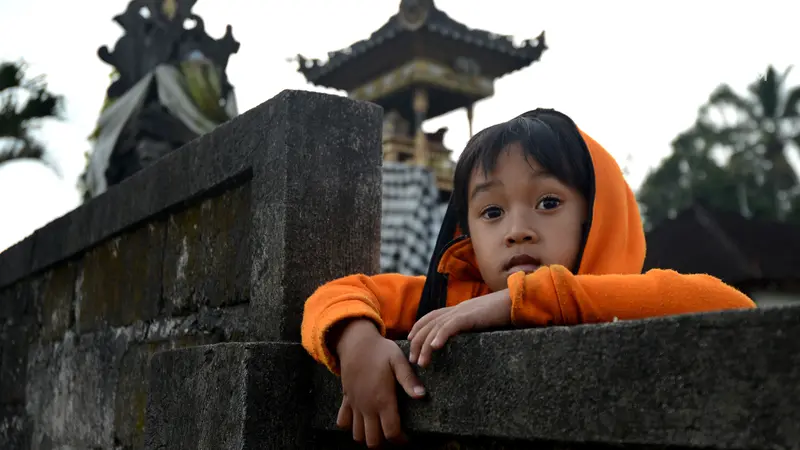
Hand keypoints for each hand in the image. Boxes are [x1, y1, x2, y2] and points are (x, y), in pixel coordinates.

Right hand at [335, 320, 425, 447]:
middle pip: (373, 441)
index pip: (391, 432)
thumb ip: (409, 380)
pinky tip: (361, 420)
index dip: (401, 440)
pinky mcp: (346, 399)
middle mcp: (367, 406)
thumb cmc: (380, 350)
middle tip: (393, 434)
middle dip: (384, 442)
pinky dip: (350, 426)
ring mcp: (355, 404)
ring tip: (379, 428)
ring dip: (368, 436)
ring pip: (357, 435)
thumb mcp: (398, 360)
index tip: (407, 437)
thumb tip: (421, 396)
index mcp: (382, 399)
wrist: (356, 342)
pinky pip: (342, 422)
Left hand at [408, 289, 511, 367]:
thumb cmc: (505, 312)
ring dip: (426, 345)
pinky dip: (440, 336)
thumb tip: (468, 341)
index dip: (419, 328)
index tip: (411, 341)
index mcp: (459, 309)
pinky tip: (434, 347)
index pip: (432, 317)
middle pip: (429, 323)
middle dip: (417, 341)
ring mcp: (463, 311)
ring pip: (436, 327)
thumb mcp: (483, 321)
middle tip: (413, 359)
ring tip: (421, 362)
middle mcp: (457, 309)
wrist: (518, 300)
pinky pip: (451, 325)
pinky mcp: (471, 315)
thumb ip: (472, 327)